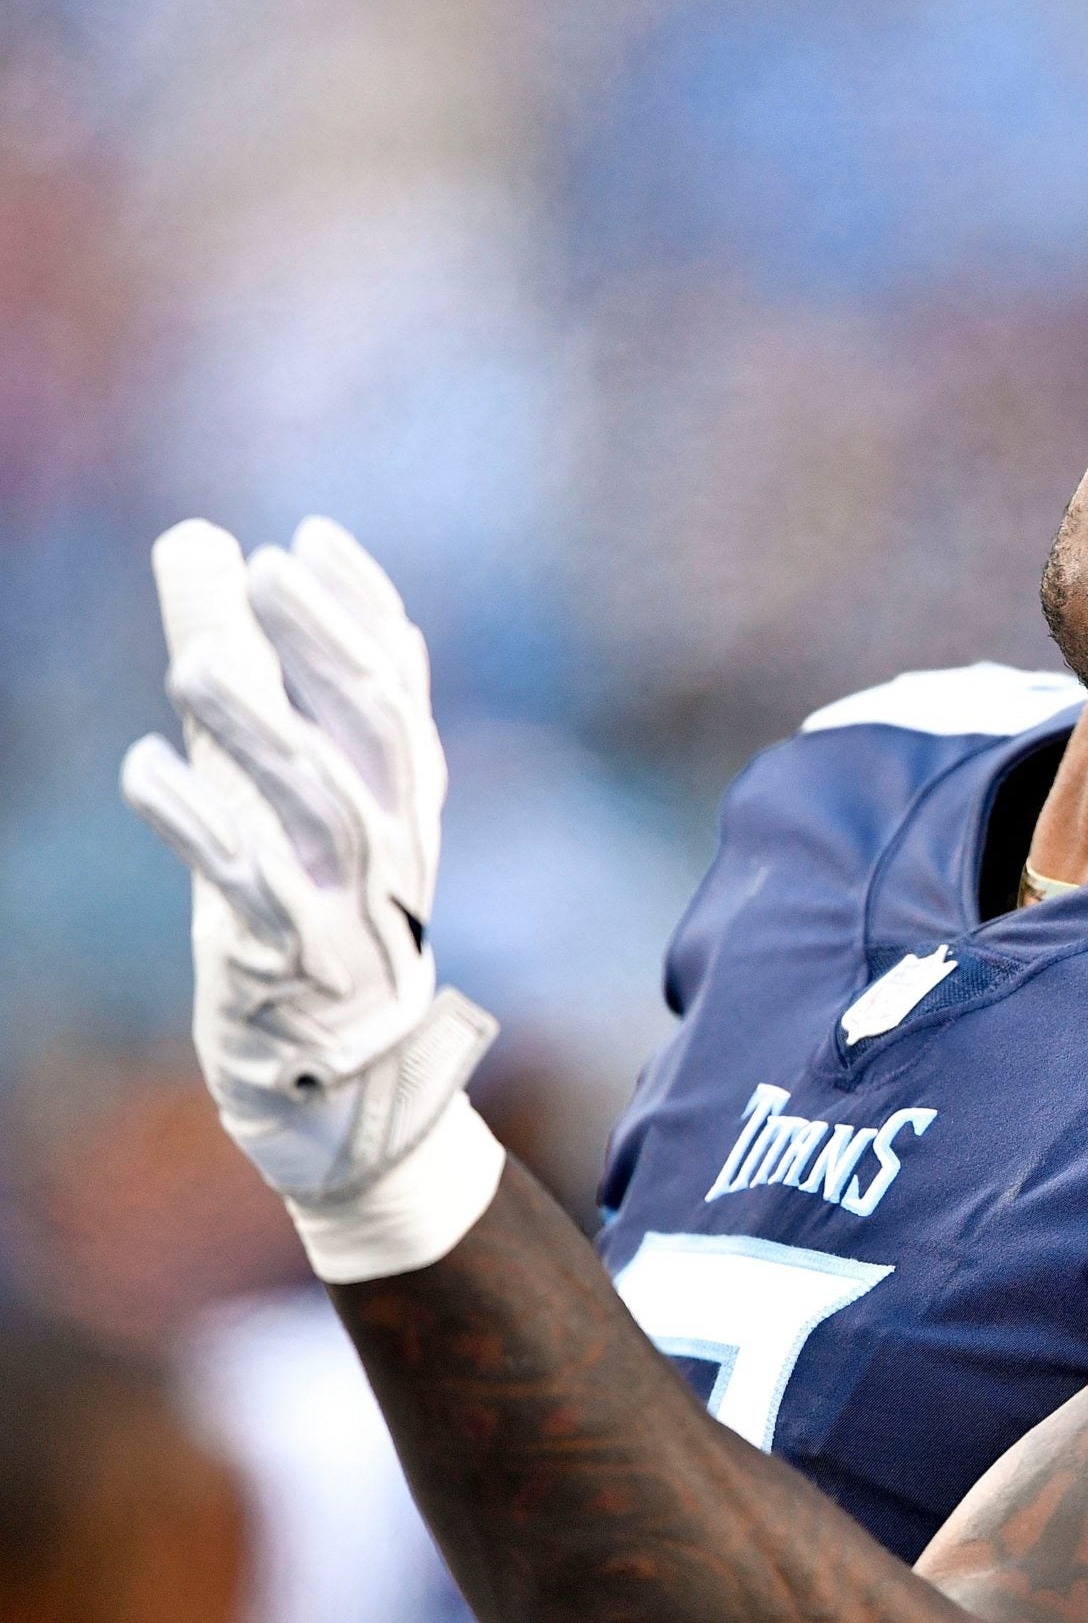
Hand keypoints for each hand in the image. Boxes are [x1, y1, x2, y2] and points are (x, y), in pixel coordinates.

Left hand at [121, 517, 502, 1280]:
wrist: (340, 1087)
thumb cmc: (300, 917)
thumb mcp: (271, 786)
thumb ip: (246, 667)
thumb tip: (205, 539)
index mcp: (401, 801)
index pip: (399, 689)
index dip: (363, 614)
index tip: (309, 541)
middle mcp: (393, 847)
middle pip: (377, 734)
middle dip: (326, 648)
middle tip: (265, 570)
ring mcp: (350, 910)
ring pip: (325, 810)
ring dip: (265, 736)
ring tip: (197, 668)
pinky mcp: (290, 970)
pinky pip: (253, 896)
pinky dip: (203, 829)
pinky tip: (146, 770)